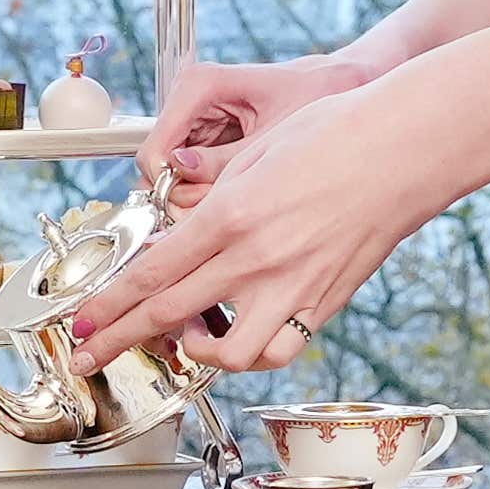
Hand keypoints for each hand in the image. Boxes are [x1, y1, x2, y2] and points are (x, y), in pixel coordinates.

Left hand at [76, 84, 449, 374]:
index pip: (152, 274)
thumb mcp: (257, 153)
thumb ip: (214, 196)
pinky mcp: (325, 303)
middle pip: (168, 316)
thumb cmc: (337, 133)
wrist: (405, 147)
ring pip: (226, 353)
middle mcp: (257, 259)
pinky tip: (240, 336)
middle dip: (118, 341)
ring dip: (193, 353)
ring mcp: (293, 288)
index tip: (83, 324)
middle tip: (88, 355)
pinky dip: (252, 355)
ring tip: (182, 341)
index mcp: (231, 215)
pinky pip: (278, 351)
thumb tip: (181, 230)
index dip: (109, 307)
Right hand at [136, 54, 369, 206]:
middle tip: (229, 208)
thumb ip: (225, 162)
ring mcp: (197, 119)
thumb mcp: (272, 136)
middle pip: (160, 168)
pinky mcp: (207, 137)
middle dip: (188, 195)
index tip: (197, 211)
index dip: (167, 188)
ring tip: (244, 197)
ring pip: (175, 176)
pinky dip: (213, 191)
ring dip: (203, 196)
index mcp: (199, 85)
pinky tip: (244, 192)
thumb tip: (180, 181)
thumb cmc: (315, 95)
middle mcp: (190, 100)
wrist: (340, 84)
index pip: (154, 150)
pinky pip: (194, 175)